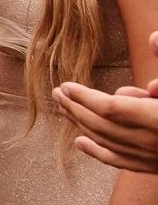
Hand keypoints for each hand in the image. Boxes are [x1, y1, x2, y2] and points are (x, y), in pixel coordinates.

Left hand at [59, 39, 157, 171]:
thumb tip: (154, 37)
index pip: (110, 108)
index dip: (84, 97)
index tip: (66, 84)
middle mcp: (154, 142)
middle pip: (102, 125)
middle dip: (76, 108)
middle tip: (56, 92)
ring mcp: (154, 158)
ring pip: (108, 143)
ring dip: (82, 125)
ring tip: (64, 109)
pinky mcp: (157, 167)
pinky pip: (122, 162)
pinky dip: (99, 153)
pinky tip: (81, 143)